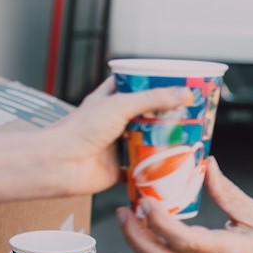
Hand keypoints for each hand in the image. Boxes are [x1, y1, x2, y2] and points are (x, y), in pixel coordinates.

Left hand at [48, 78, 192, 195]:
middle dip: (169, 115)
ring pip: (150, 141)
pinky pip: (145, 169)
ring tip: (190, 136)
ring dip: (166, 141)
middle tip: (192, 113)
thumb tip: (184, 94)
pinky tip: (176, 165)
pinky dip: (158, 169)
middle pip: (148, 115)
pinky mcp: (122, 168)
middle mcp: (116, 122)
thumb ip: (152, 99)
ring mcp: (119, 145)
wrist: (59, 165)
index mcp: (111, 100)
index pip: (137, 85)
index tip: (178, 83)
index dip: (156, 83)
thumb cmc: (79, 130)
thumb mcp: (119, 105)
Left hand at [117, 157, 252, 252]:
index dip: (158, 221)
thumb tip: (207, 165)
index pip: (182, 240)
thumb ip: (226, 192)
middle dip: (133, 236)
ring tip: (130, 220)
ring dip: (138, 244)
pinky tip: (149, 232)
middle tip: (124, 211)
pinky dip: (151, 249)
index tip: (146, 200)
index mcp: (224, 252)